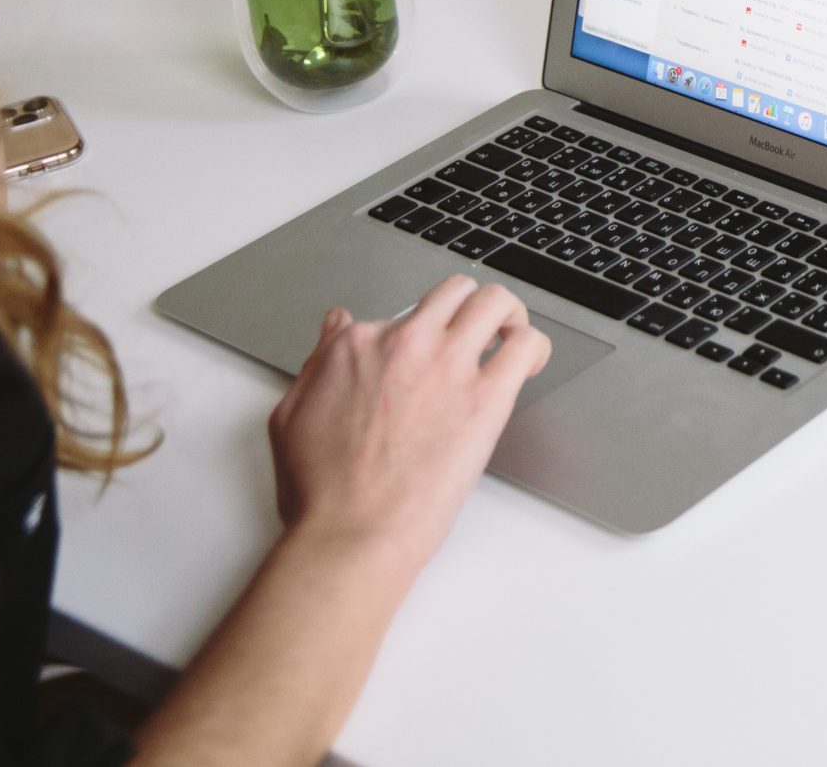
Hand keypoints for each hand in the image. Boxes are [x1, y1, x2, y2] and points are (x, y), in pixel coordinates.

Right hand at [266, 276, 550, 576]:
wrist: (350, 534)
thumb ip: (319, 363)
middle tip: (477, 333)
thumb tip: (335, 329)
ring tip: (509, 339)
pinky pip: (526, 344)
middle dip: (467, 309)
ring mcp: (448, 364)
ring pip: (495, 302)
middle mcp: (404, 342)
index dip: (411, 339)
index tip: (419, 360)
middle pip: (454, 293)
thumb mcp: (292, 416)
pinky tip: (528, 365)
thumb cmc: (321, 493)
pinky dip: (534, 346)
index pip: (396, 315)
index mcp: (355, 346)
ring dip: (508, 316)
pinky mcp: (488, 396)